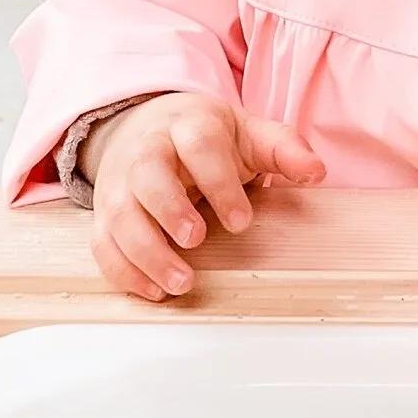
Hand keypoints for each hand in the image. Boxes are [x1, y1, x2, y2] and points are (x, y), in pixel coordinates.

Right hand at [80, 92, 324, 300]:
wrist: (143, 125)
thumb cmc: (203, 139)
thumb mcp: (246, 133)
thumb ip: (282, 150)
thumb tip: (316, 171)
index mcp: (187, 126)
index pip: (199, 146)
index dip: (219, 182)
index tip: (241, 222)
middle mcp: (147, 152)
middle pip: (147, 175)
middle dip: (169, 209)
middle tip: (196, 240)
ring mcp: (120, 183)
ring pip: (119, 214)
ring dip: (146, 252)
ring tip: (180, 283)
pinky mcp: (105, 213)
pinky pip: (102, 243)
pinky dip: (123, 271)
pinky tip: (154, 291)